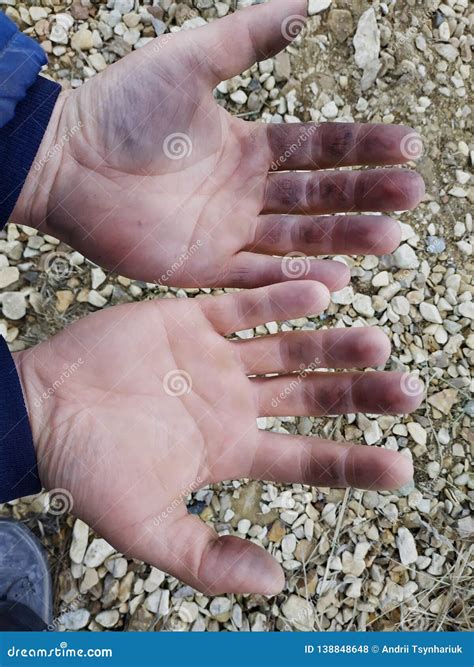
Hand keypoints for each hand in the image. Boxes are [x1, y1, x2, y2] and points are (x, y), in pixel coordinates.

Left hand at [16, 0, 423, 289]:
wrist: (68, 160)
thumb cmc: (122, 108)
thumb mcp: (191, 61)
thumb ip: (248, 38)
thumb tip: (306, 2)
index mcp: (249, 147)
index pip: (318, 150)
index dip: (363, 147)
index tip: (408, 145)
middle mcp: (247, 194)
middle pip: (319, 199)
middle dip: (366, 197)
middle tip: (411, 197)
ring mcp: (228, 233)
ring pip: (297, 241)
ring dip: (343, 240)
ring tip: (390, 239)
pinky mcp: (204, 268)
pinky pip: (257, 276)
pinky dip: (293, 279)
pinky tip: (335, 279)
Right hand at [16, 282, 423, 594]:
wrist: (42, 412)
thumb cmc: (89, 473)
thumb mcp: (147, 529)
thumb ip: (208, 559)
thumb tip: (276, 584)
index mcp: (233, 448)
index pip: (309, 458)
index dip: (355, 464)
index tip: (402, 469)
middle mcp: (235, 401)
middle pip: (313, 396)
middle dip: (360, 393)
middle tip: (408, 389)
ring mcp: (216, 358)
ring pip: (290, 347)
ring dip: (332, 344)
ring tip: (375, 342)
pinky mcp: (191, 319)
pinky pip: (244, 305)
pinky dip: (281, 298)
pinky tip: (322, 290)